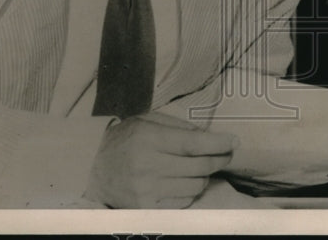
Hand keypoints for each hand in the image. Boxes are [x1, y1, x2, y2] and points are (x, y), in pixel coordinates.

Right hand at [85, 112, 236, 207]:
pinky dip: (191, 190)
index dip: (218, 143)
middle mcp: (148, 166)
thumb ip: (179, 126)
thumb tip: (211, 137)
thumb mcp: (148, 121)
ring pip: (195, 185)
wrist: (93, 168)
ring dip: (205, 176)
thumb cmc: (125, 139)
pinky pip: (184, 201)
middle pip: (199, 166)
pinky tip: (186, 181)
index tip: (234, 142)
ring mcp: (147, 190)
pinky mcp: (147, 208)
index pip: (193, 144)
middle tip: (226, 153)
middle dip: (219, 159)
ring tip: (202, 167)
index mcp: (149, 139)